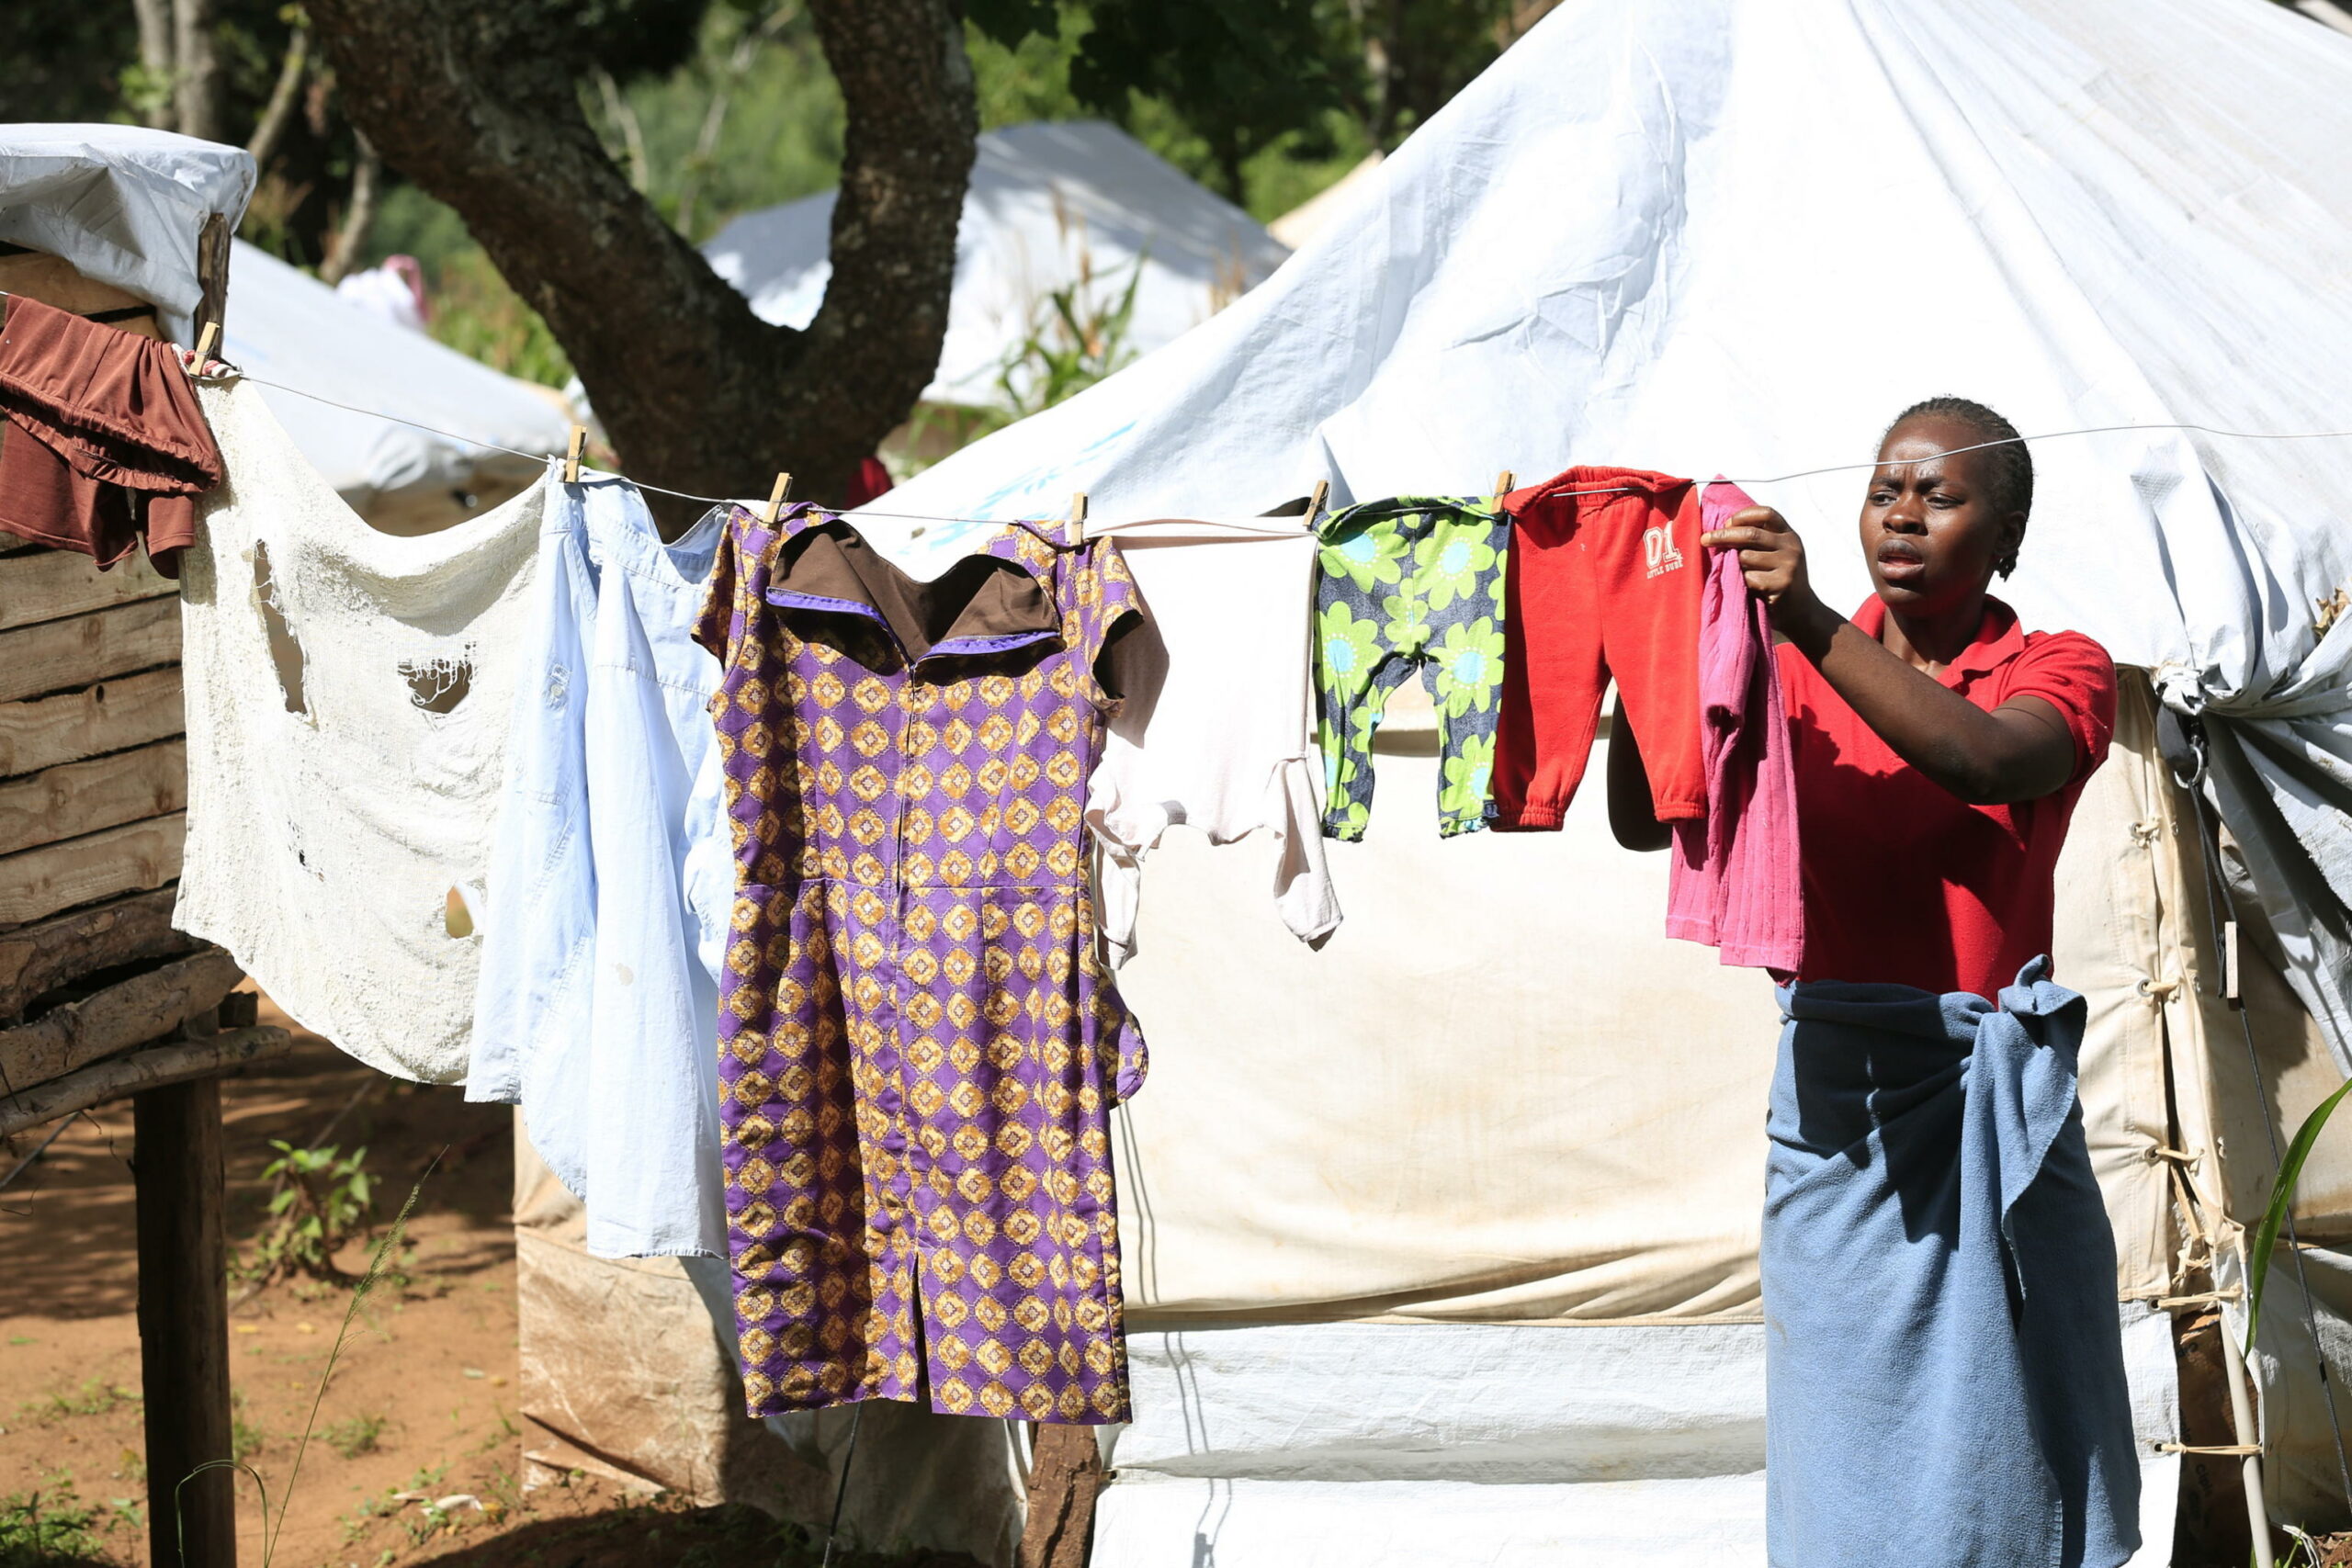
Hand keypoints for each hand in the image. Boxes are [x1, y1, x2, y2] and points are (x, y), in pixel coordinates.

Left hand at [1700, 506, 1824, 637]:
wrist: (1800, 611)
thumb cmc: (1777, 579)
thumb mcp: (1775, 554)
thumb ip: (1757, 541)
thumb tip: (1721, 530)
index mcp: (1788, 535)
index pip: (1766, 514)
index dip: (1743, 516)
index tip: (1726, 523)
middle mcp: (1791, 547)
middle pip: (1750, 534)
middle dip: (1723, 536)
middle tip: (1704, 539)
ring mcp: (1788, 565)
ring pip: (1745, 557)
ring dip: (1734, 565)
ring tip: (1740, 574)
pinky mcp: (1781, 584)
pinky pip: (1748, 578)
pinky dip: (1742, 583)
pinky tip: (1748, 588)